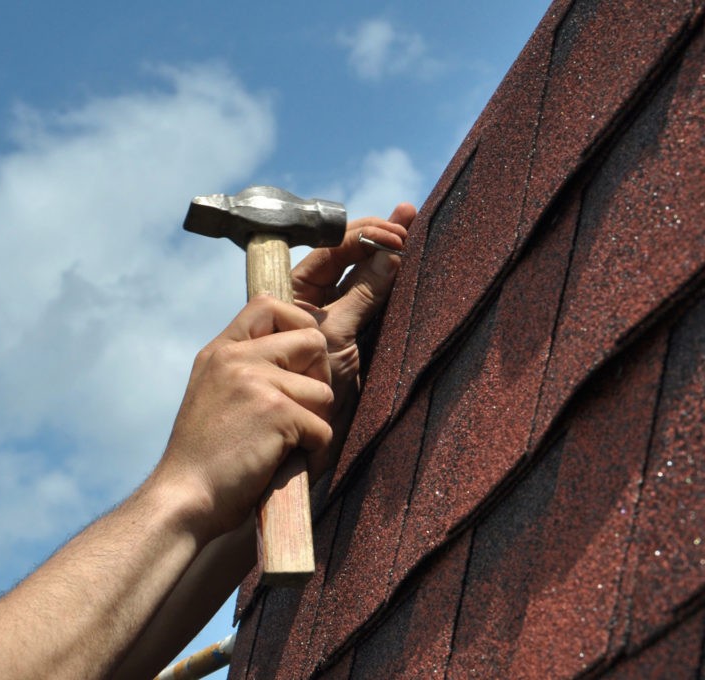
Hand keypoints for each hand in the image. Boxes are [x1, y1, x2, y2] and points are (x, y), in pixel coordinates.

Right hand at [155, 295, 334, 540]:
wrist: (184, 497)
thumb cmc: (203, 458)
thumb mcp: (211, 393)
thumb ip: (243, 369)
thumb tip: (297, 352)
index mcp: (220, 351)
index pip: (268, 304)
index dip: (297, 323)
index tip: (300, 357)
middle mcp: (236, 358)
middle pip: (312, 341)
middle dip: (318, 379)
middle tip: (300, 411)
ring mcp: (256, 382)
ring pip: (323, 391)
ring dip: (314, 424)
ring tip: (283, 446)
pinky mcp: (276, 412)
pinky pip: (322, 428)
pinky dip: (312, 454)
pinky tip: (283, 465)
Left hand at [292, 203, 414, 473]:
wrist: (300, 448)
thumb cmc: (299, 393)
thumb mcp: (333, 338)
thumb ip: (361, 295)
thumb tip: (388, 253)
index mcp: (293, 298)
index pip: (329, 251)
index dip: (360, 235)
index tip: (391, 231)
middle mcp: (315, 306)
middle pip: (349, 259)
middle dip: (378, 235)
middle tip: (408, 216)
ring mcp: (337, 325)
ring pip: (365, 281)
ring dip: (388, 254)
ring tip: (411, 223)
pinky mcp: (356, 345)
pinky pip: (376, 309)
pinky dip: (394, 285)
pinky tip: (408, 263)